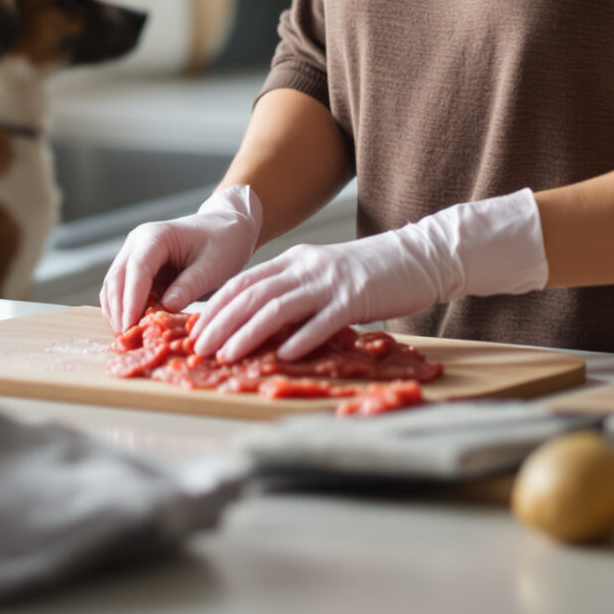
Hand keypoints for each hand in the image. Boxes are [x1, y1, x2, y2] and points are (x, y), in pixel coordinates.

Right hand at [100, 184, 264, 330]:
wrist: (224, 229)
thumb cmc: (223, 244)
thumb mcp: (213, 266)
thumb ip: (190, 285)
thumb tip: (167, 306)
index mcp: (156, 236)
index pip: (137, 268)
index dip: (131, 299)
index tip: (130, 326)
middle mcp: (137, 243)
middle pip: (117, 278)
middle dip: (119, 310)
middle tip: (127, 340)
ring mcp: (133, 255)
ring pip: (113, 287)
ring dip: (117, 312)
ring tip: (129, 339)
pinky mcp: (136, 270)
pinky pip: (121, 292)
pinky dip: (123, 310)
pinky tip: (133, 329)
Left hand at [193, 190, 548, 361]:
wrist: (419, 257)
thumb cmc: (370, 273)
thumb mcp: (323, 275)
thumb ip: (294, 292)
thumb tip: (259, 322)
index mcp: (295, 260)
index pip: (244, 281)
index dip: (215, 306)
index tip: (194, 330)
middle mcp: (307, 267)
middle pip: (253, 294)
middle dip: (221, 322)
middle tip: (199, 348)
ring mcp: (331, 281)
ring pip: (279, 307)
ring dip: (248, 332)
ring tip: (228, 356)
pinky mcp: (356, 297)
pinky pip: (322, 319)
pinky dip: (300, 338)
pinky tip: (283, 355)